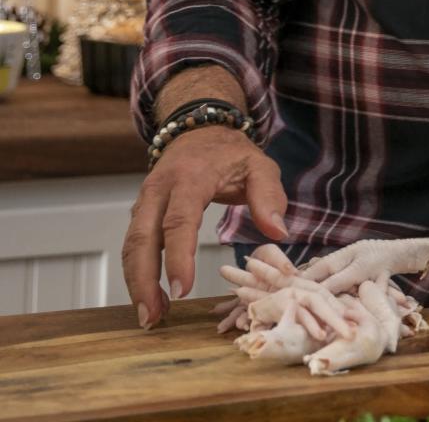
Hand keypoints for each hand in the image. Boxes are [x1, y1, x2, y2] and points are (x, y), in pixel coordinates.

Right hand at [121, 127, 287, 328]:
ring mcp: (145, 199)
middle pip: (141, 237)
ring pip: (131, 244)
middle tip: (152, 318)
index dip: (178, 257)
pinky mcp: (140, 210)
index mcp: (190, 177)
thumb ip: (269, 196)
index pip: (179, 220)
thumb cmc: (230, 153)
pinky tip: (151, 298)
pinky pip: (133, 244)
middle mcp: (160, 188)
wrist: (199, 129)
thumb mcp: (259, 165)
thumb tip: (278, 233)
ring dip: (136, 282)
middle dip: (143, 281)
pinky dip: (137, 272)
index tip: (182, 291)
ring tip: (150, 318)